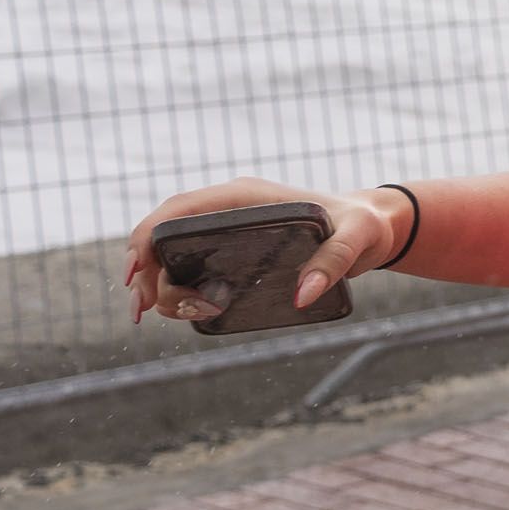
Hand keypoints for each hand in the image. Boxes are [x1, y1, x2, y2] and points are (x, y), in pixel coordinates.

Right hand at [122, 178, 404, 321]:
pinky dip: (177, 289)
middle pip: (163, 238)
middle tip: (147, 312)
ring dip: (162, 288)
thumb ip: (334, 261)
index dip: (145, 237)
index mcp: (244, 197)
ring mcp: (225, 232)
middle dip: (147, 275)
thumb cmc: (362, 225)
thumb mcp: (358, 239)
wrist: (372, 227)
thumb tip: (302, 295)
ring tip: (192, 312)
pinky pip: (189, 268)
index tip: (135, 273)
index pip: (177, 210)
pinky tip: (184, 310)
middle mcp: (226, 211)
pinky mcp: (231, 253)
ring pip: (171, 257)